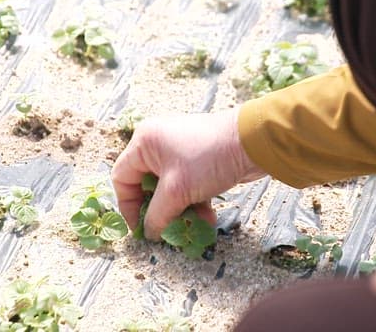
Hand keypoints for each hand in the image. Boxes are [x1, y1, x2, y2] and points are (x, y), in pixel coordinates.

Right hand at [111, 107, 264, 239]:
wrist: (253, 143)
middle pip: (147, 186)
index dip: (128, 205)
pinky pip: (188, 187)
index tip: (140, 227)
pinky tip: (207, 219)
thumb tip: (150, 232)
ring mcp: (180, 152)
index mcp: (145, 143)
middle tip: (166, 230)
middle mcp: (159, 145)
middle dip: (159, 211)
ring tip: (192, 228)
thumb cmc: (208, 158)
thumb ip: (157, 215)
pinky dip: (194, 204)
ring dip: (180, 211)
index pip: (122, 178)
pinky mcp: (199, 161)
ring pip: (170, 191)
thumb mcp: (176, 191)